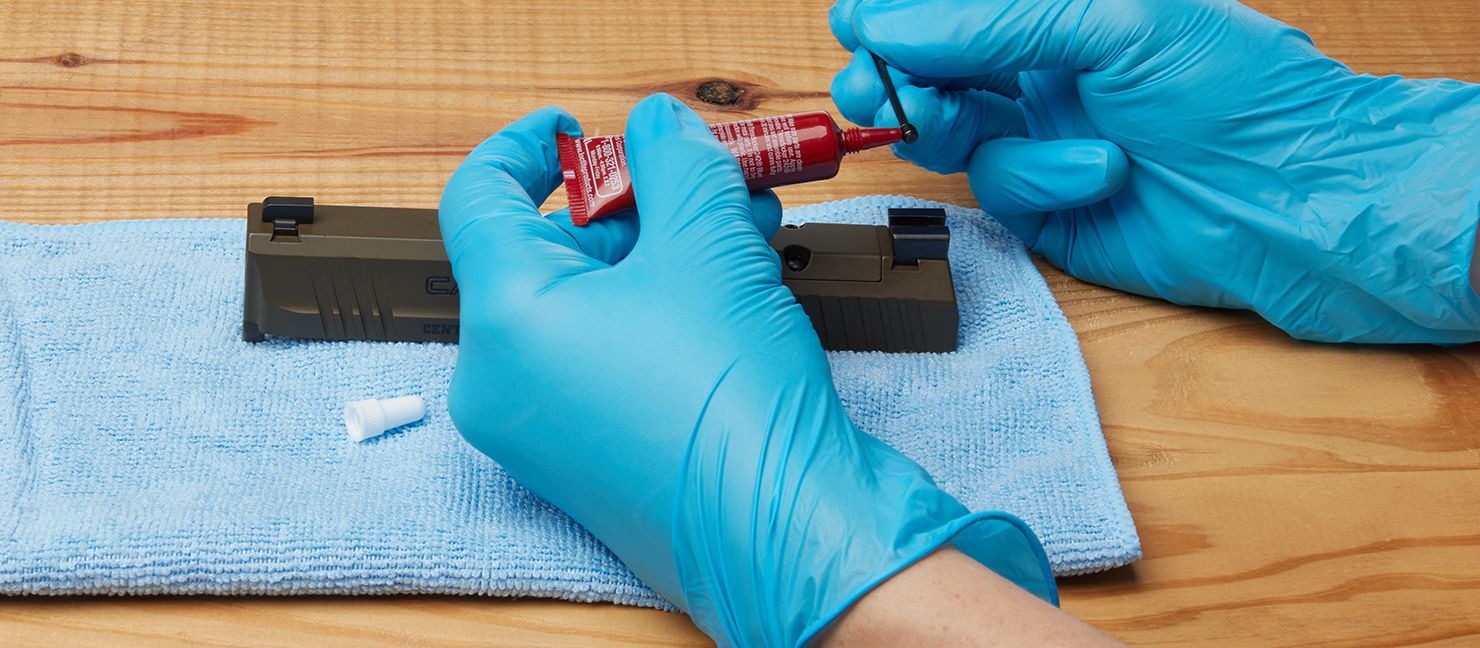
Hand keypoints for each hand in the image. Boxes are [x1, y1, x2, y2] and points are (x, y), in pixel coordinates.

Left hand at [439, 96, 1054, 645]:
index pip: (478, 198)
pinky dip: (655, 309)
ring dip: (660, 253)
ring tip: (741, 229)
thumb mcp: (710, 246)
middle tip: (700, 178)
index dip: (526, 147)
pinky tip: (728, 286)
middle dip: (634, 205)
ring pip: (585, 303)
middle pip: (546, 250)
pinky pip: (602, 353)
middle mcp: (503, 380)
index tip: (574, 130)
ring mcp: (541, 425)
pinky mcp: (585, 453)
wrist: (785, 532)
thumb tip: (658, 128)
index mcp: (505, 321)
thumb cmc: (733, 412)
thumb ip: (676, 163)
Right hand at [830, 0, 1479, 342]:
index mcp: (1059, 12)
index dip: (899, 14)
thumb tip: (890, 26)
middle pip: (930, 69)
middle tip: (872, 85)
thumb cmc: (1239, 89)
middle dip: (893, 76)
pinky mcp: (1045, 208)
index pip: (953, 9)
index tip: (858, 21)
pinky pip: (999, 188)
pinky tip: (1099, 171)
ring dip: (946, 123)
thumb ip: (995, 22)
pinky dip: (1041, 177)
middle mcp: (1042, 72)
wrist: (1295, 201)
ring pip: (948, 131)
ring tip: (951, 119)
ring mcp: (1040, 139)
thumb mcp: (1117, 21)